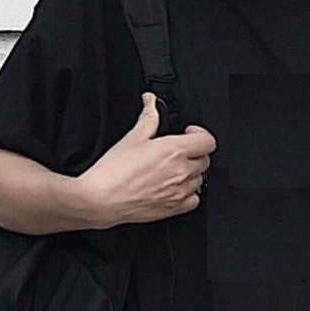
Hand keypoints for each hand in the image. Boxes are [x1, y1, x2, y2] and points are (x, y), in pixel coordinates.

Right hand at [76, 91, 215, 226]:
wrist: (102, 199)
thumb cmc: (114, 172)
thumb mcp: (132, 137)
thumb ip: (148, 117)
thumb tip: (151, 102)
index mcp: (173, 151)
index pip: (208, 141)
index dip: (200, 134)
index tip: (189, 134)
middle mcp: (180, 172)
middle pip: (205, 160)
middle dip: (195, 153)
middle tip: (180, 151)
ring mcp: (179, 192)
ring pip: (200, 180)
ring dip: (192, 173)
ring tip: (175, 169)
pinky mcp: (173, 209)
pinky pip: (194, 200)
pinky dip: (190, 194)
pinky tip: (176, 188)